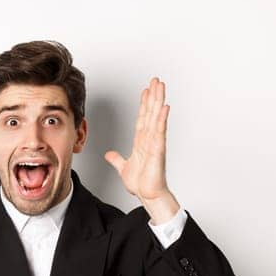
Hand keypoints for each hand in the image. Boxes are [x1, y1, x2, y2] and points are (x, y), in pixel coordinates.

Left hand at [103, 77, 172, 204]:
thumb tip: (109, 154)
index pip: (142, 117)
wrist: (147, 195)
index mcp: (142, 141)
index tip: (146, 91)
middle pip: (151, 113)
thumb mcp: (123, 168)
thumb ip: (117, 159)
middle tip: (156, 80)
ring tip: (161, 86)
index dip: (144, 104)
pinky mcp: (158, 150)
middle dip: (153, 96)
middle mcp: (149, 139)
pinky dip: (162, 119)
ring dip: (158, 101)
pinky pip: (160, 132)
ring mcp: (155, 143)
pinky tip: (165, 107)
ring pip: (156, 117)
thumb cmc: (141, 183)